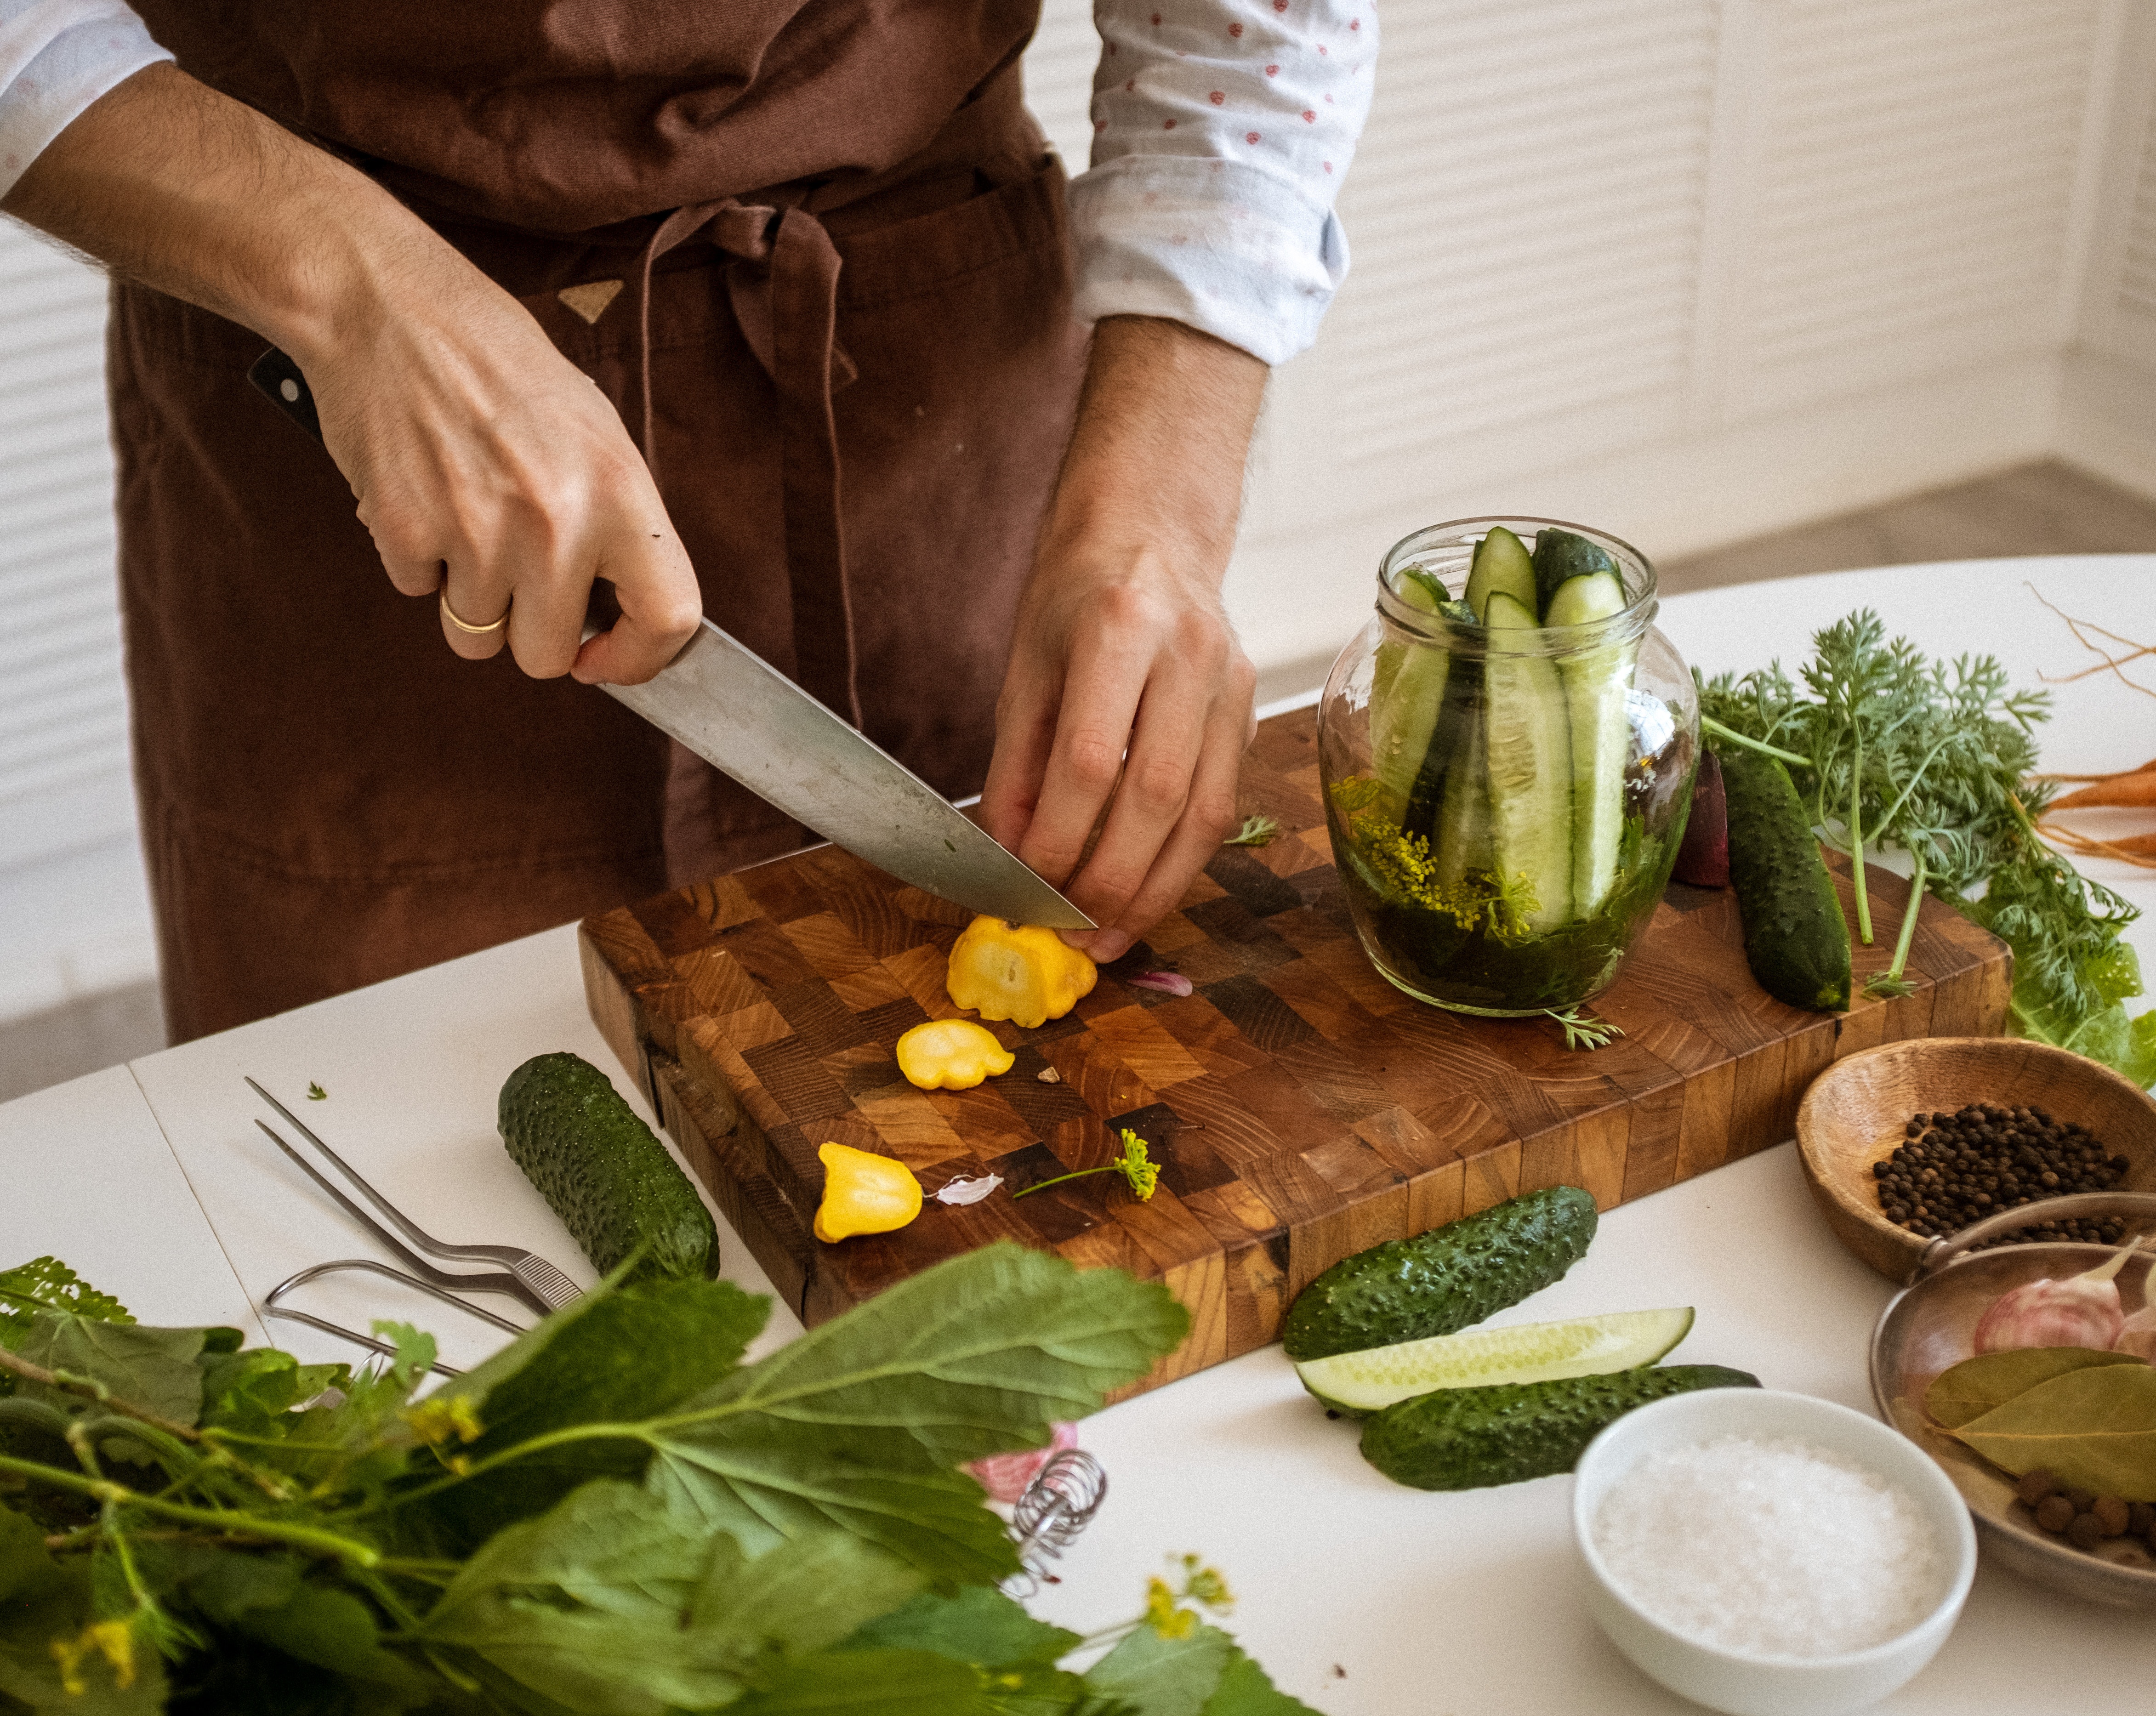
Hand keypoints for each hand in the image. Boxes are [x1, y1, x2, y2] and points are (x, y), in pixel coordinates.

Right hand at [298, 267, 699, 684]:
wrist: (390, 309)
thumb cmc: (498, 366)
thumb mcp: (594, 432)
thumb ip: (615, 525)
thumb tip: (619, 613)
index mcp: (619, 493)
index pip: (668, 616)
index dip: (639, 657)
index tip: (607, 658)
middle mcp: (554, 523)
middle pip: (546, 656)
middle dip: (531, 631)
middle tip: (518, 578)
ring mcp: (475, 533)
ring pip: (476, 637)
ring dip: (471, 598)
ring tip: (468, 522)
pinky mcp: (404, 532)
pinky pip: (417, 593)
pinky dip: (419, 562)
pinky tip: (425, 499)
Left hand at [980, 318, 1266, 962]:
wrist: (1153, 528)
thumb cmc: (1078, 592)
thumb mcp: (1025, 667)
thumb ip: (1018, 765)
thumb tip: (1010, 858)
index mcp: (1118, 627)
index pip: (1092, 758)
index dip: (1060, 837)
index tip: (1027, 888)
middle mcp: (1188, 653)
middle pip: (1156, 795)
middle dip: (1110, 880)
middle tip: (1071, 933)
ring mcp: (1231, 681)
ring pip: (1204, 813)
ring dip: (1156, 890)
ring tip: (1111, 937)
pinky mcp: (1251, 707)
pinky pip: (1222, 803)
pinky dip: (1183, 861)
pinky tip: (1148, 894)